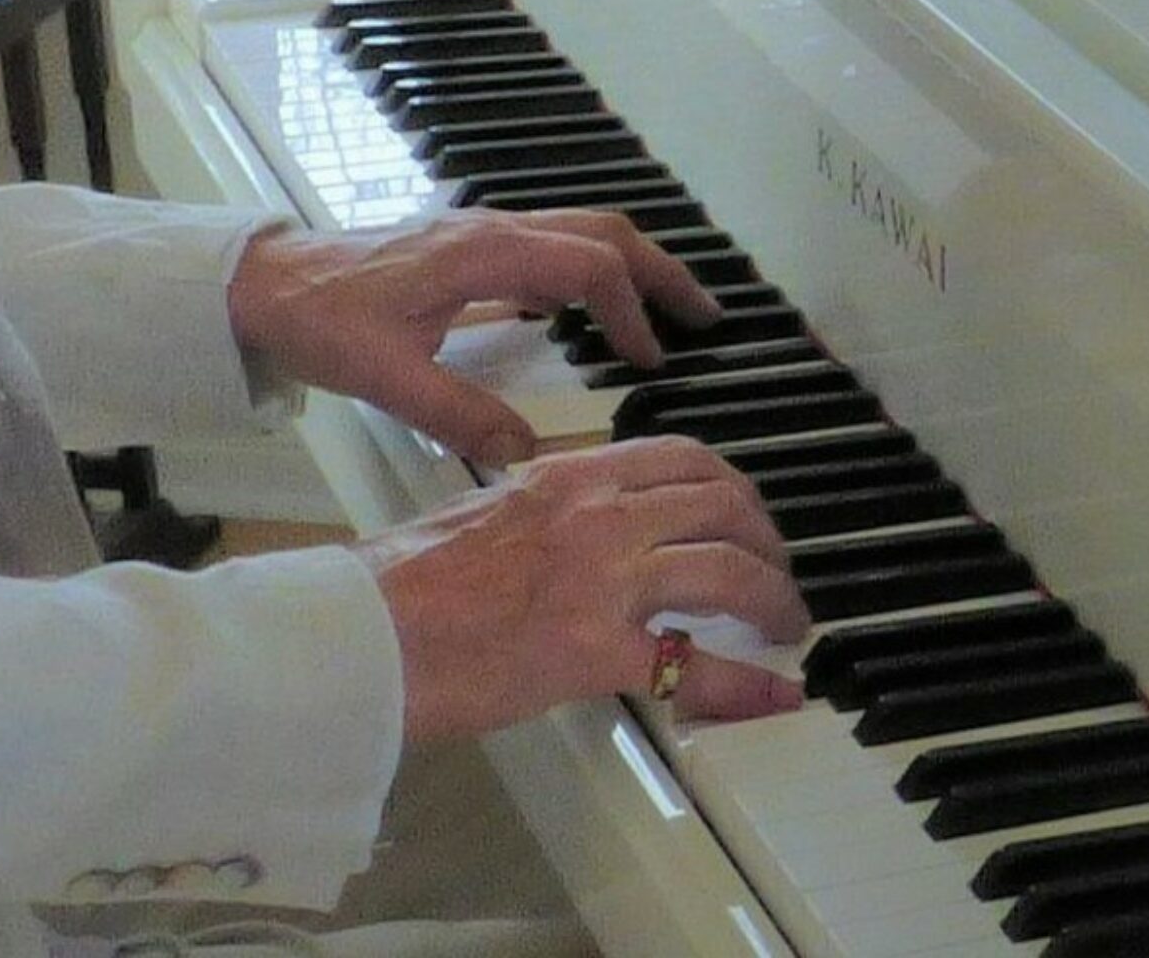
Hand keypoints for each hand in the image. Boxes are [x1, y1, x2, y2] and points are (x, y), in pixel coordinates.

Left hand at [227, 208, 721, 465]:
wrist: (266, 282)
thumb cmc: (320, 320)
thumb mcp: (386, 377)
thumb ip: (458, 416)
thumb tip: (527, 456)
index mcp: (482, 254)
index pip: (588, 267)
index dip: (630, 311)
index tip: (649, 360)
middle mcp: (492, 230)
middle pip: (603, 231)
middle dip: (660, 270)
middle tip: (704, 316)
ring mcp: (482, 232)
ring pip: (580, 230)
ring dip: (630, 265)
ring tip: (666, 312)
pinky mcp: (468, 245)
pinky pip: (550, 243)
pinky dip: (588, 269)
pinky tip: (587, 311)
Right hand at [353, 438, 809, 740]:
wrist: (364, 632)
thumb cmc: (405, 581)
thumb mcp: (488, 514)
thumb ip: (550, 514)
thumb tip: (590, 539)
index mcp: (566, 476)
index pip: (677, 457)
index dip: (730, 485)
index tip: (744, 512)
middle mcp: (593, 513)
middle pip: (718, 503)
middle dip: (766, 537)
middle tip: (776, 569)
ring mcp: (597, 578)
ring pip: (723, 566)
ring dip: (772, 595)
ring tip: (785, 622)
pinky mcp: (590, 648)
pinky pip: (691, 664)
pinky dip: (746, 681)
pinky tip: (774, 691)